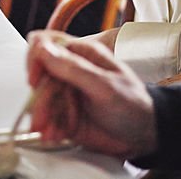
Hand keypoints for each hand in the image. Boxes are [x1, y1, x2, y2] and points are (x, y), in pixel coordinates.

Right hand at [26, 30, 157, 158]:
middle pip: (41, 78)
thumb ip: (74, 68)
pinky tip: (55, 136)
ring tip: (50, 132)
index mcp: (81, 54)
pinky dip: (49, 129)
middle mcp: (71, 72)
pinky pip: (48, 119)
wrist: (146, 136)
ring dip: (43, 118)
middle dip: (40, 100)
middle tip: (42, 118)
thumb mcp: (105, 86)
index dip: (35, 60)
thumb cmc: (134, 104)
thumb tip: (44, 49)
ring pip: (41, 101)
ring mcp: (68, 94)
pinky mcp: (66, 115)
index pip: (46, 45)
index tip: (35, 80)